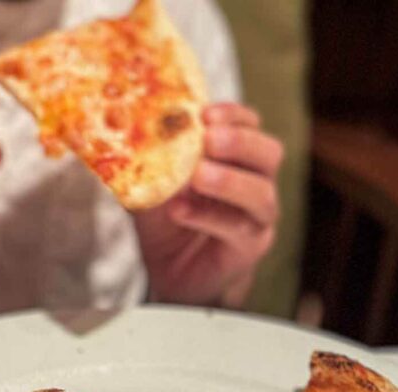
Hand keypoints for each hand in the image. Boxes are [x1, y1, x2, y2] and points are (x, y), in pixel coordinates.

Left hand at [133, 103, 282, 307]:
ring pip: (261, 194)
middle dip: (240, 142)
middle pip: (269, 154)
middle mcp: (256, 182)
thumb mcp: (151, 183)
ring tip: (197, 176)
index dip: (232, 115)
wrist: (172, 272)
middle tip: (208, 140)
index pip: (250, 125)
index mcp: (237, 157)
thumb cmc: (167, 221)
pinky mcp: (249, 247)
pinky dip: (208, 216)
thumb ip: (148, 161)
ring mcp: (257, 217)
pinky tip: (180, 210)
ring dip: (229, 181)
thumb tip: (128, 133)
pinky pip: (238, 228)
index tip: (204, 113)